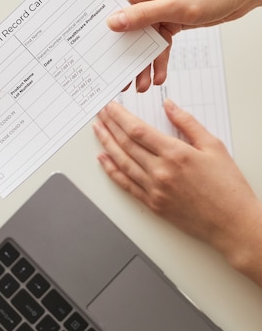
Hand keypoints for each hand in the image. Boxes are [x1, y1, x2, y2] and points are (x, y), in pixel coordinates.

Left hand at [93, 100, 261, 282]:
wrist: (233, 224)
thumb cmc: (228, 187)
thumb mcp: (213, 146)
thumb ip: (188, 123)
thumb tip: (169, 106)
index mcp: (176, 154)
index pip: (138, 130)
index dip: (120, 116)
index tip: (111, 106)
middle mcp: (161, 172)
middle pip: (126, 144)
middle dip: (110, 126)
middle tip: (100, 114)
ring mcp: (154, 190)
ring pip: (122, 162)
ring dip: (106, 144)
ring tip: (98, 131)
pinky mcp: (153, 204)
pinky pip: (126, 184)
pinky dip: (112, 171)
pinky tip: (103, 160)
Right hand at [107, 0, 261, 88]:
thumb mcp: (179, 6)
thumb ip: (144, 15)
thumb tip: (114, 22)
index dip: (92, 6)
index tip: (80, 28)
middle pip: (123, 20)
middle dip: (117, 46)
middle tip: (110, 68)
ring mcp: (160, 6)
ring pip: (141, 36)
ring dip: (139, 59)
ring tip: (136, 82)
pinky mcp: (172, 19)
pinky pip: (158, 42)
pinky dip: (157, 59)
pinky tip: (157, 75)